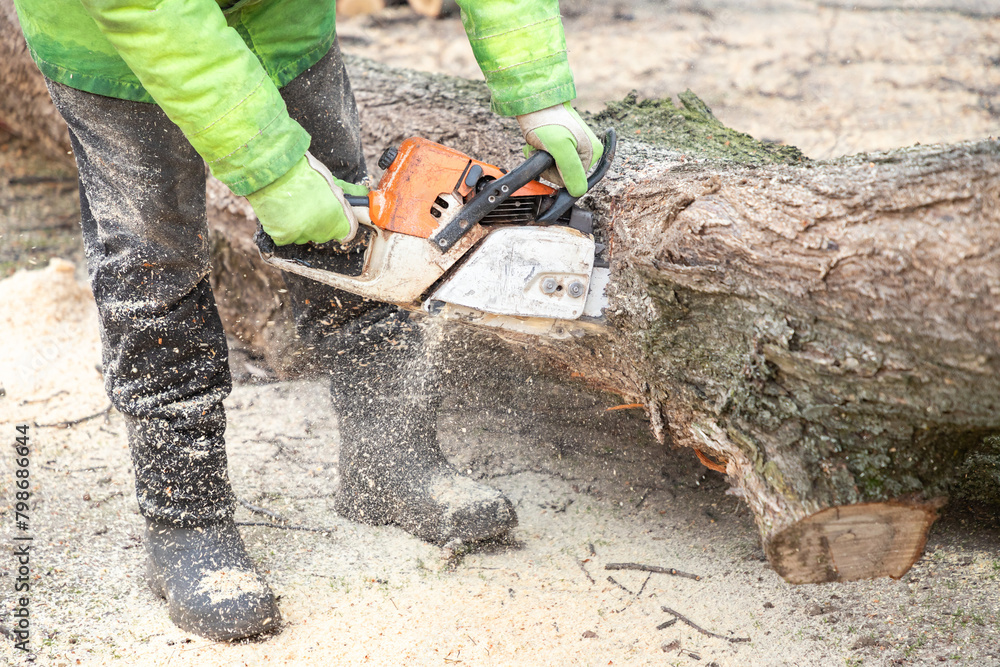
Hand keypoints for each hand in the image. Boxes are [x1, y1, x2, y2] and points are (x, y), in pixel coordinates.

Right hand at [246, 152, 367, 245]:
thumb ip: (346, 194)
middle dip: (322, 221)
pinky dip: (285, 227)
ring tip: (295, 204)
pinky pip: (287, 236)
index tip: (339, 216)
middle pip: (325, 233)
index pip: (348, 232)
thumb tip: (361, 194)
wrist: (275, 170)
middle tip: (312, 204)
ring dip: (303, 224)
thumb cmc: (305, 172)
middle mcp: (321, 231)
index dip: (343, 222)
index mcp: (338, 219)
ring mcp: (301, 235)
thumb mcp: (332, 181)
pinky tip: (284, 211)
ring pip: (305, 234)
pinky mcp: (282, 236)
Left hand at [516, 102, 602, 196]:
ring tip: (539, 145)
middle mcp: (587, 151)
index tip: (549, 159)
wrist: (536, 100)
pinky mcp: (563, 144)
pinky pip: (550, 160)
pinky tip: (537, 145)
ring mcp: (575, 148)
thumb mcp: (559, 147)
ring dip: (541, 160)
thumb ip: (571, 171)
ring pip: (554, 169)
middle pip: (563, 176)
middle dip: (548, 167)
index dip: (556, 174)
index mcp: (593, 153)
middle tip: (543, 149)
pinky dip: (539, 154)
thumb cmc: (547, 119)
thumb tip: (579, 192)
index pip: (572, 182)